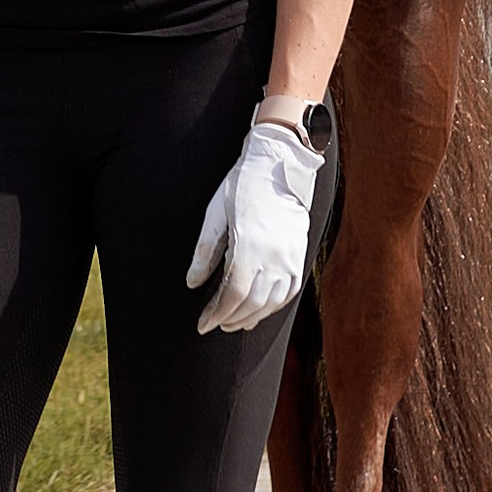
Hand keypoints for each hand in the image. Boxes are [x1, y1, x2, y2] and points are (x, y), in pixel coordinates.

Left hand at [187, 110, 322, 334]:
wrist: (278, 165)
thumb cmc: (242, 186)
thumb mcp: (214, 214)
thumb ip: (204, 253)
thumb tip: (192, 283)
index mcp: (249, 246)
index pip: (232, 294)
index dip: (217, 313)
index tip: (203, 324)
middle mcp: (273, 257)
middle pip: (252, 303)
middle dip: (231, 319)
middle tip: (215, 325)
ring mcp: (290, 258)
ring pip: (272, 302)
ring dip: (252, 317)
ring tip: (234, 323)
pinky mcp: (299, 255)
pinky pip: (289, 291)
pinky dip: (274, 306)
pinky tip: (260, 309)